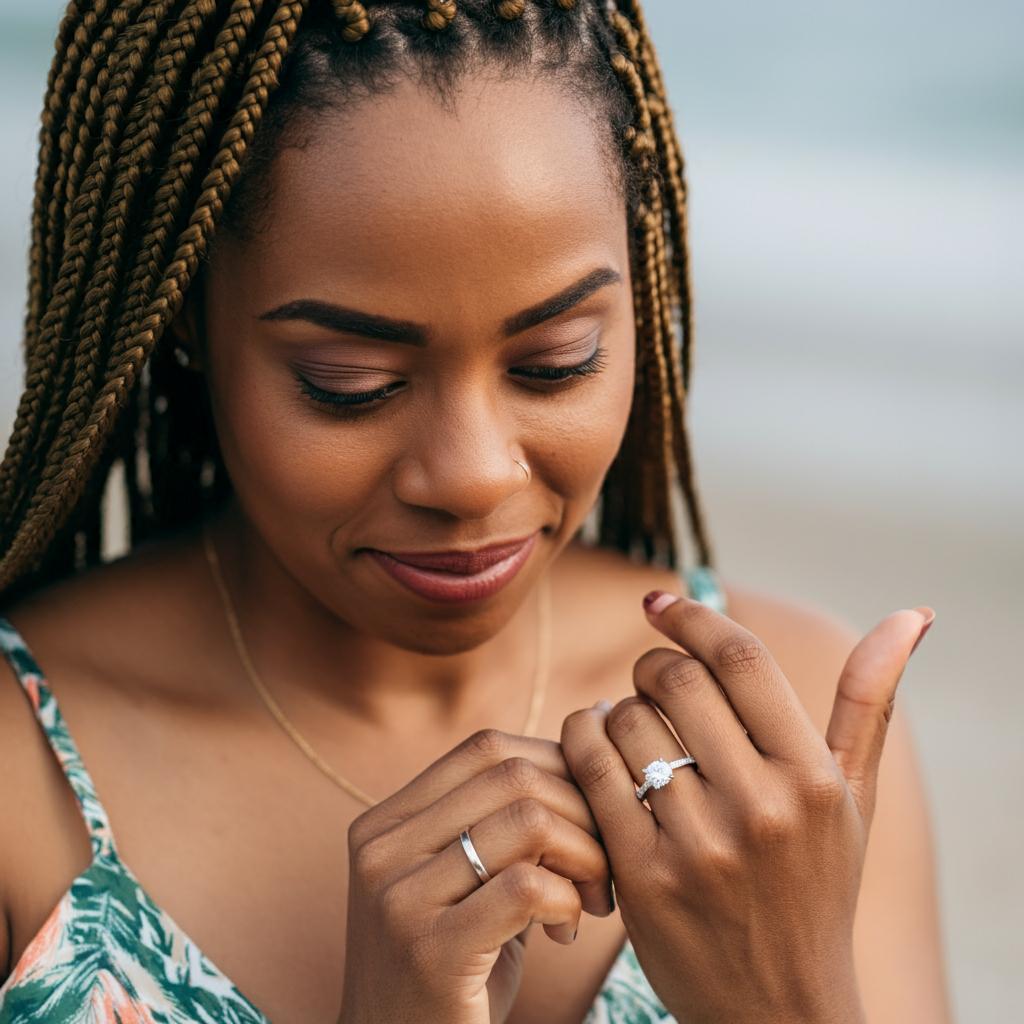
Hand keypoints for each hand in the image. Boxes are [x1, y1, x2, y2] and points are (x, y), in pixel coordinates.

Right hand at [339, 730, 614, 1023]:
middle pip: (513, 775)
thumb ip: (503, 820)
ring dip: (584, 856)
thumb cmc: (456, 968)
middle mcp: (382, 849)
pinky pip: (528, 886)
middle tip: (600, 868)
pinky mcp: (429, 952)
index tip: (586, 817)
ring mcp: (398, 898)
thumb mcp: (465, 882)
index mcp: (386, 822)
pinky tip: (565, 930)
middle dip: (581, 812)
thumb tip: (587, 735)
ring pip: (528, 821)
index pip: (486, 749)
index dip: (554, 769)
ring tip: (589, 900)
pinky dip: (568, 899)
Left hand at [560, 591, 933, 1023]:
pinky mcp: (641, 877)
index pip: (742, 660)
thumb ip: (870, 703)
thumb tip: (913, 612)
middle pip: (677, 682)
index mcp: (813, 780)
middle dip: (651, 663)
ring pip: (626, 722)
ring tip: (626, 719)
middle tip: (650, 677)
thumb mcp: (853, 798)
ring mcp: (697, 847)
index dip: (693, 617)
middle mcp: (760, 810)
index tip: (661, 605)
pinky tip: (595, 742)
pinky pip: (591, 770)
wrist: (778, 1008)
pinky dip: (582, 738)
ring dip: (615, 705)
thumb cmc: (816, 885)